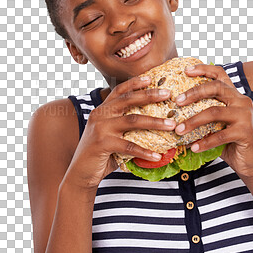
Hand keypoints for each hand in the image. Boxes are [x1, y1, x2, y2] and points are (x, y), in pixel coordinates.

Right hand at [62, 76, 176, 189]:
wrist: (80, 173)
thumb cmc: (101, 154)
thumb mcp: (111, 135)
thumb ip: (126, 128)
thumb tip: (154, 125)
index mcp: (102, 110)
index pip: (119, 90)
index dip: (135, 83)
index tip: (151, 78)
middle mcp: (100, 115)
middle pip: (128, 99)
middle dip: (150, 95)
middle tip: (168, 94)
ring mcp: (101, 128)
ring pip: (133, 120)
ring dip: (155, 122)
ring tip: (171, 125)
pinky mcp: (102, 143)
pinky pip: (129, 146)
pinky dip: (145, 151)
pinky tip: (157, 156)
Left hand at [174, 63, 252, 177]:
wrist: (251, 163)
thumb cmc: (229, 142)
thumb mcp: (215, 125)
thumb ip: (203, 115)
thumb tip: (174, 113)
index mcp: (233, 96)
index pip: (220, 74)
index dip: (204, 69)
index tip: (186, 70)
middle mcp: (241, 100)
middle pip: (216, 87)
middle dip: (194, 92)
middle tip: (177, 101)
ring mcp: (245, 115)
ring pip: (214, 111)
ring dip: (193, 121)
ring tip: (179, 130)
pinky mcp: (245, 131)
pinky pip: (220, 135)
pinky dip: (204, 142)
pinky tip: (193, 148)